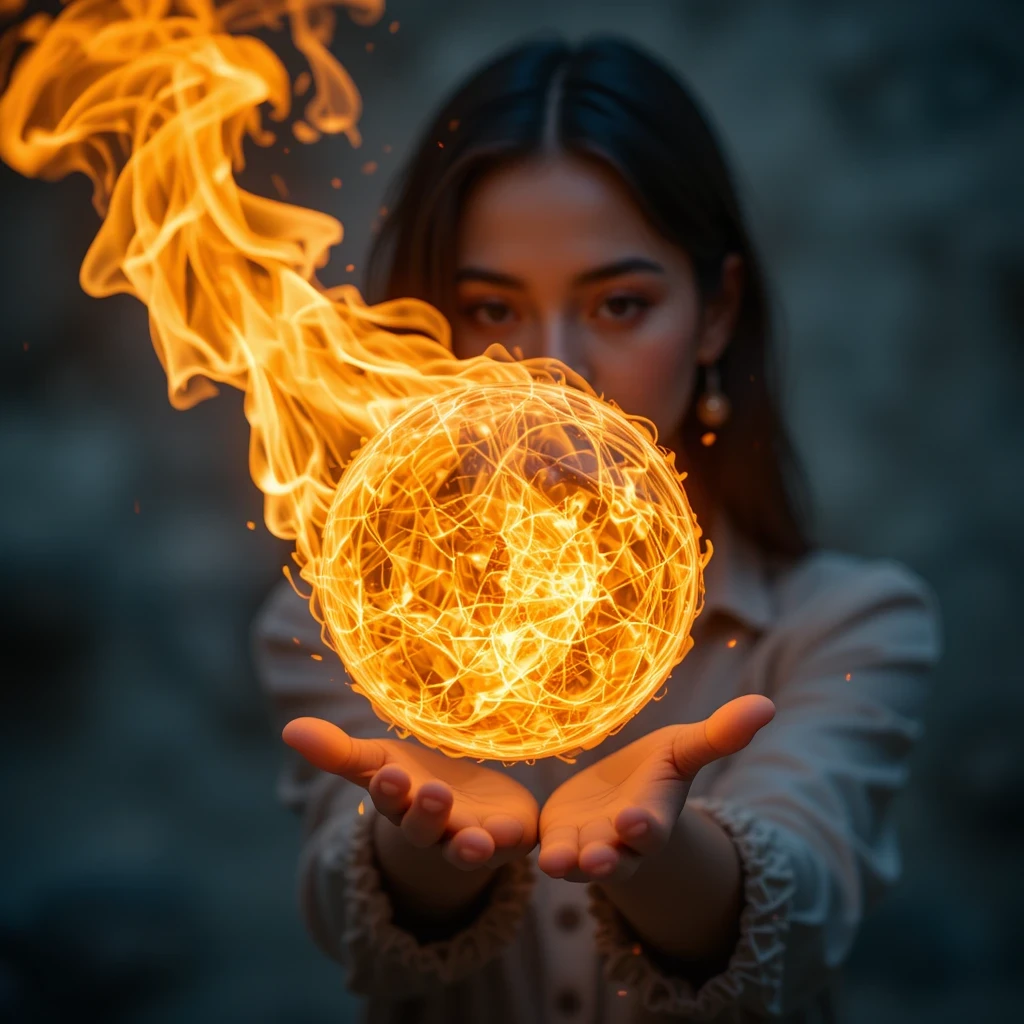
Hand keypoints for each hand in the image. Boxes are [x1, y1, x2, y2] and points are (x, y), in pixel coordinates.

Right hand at [282, 718, 538, 871]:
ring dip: (469, 845)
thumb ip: (339, 752)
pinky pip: (511, 844)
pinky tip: (516, 831)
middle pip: (426, 828)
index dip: (389, 792)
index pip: (389, 801)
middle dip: (428, 814)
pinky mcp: (507, 839)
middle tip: (434, 794)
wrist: (466, 807)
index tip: (389, 775)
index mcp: (400, 806)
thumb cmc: (415, 781)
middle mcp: (433, 830)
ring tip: (477, 838)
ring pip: (466, 847)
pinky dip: (512, 839)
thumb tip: (288, 729)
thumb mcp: (379, 762)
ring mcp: (469, 837)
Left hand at [538, 695, 774, 882]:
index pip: (650, 828)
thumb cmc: (659, 770)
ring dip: (568, 864)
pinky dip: (535, 849)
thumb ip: (720, 736)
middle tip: (596, 859)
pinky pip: (545, 848)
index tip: (635, 820)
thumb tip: (768, 704)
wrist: (621, 793)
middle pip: (615, 857)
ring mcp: (587, 845)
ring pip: (576, 861)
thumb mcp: (685, 749)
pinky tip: (510, 842)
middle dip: (607, 859)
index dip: (644, 827)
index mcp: (652, 817)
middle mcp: (620, 841)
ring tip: (555, 863)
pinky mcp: (557, 840)